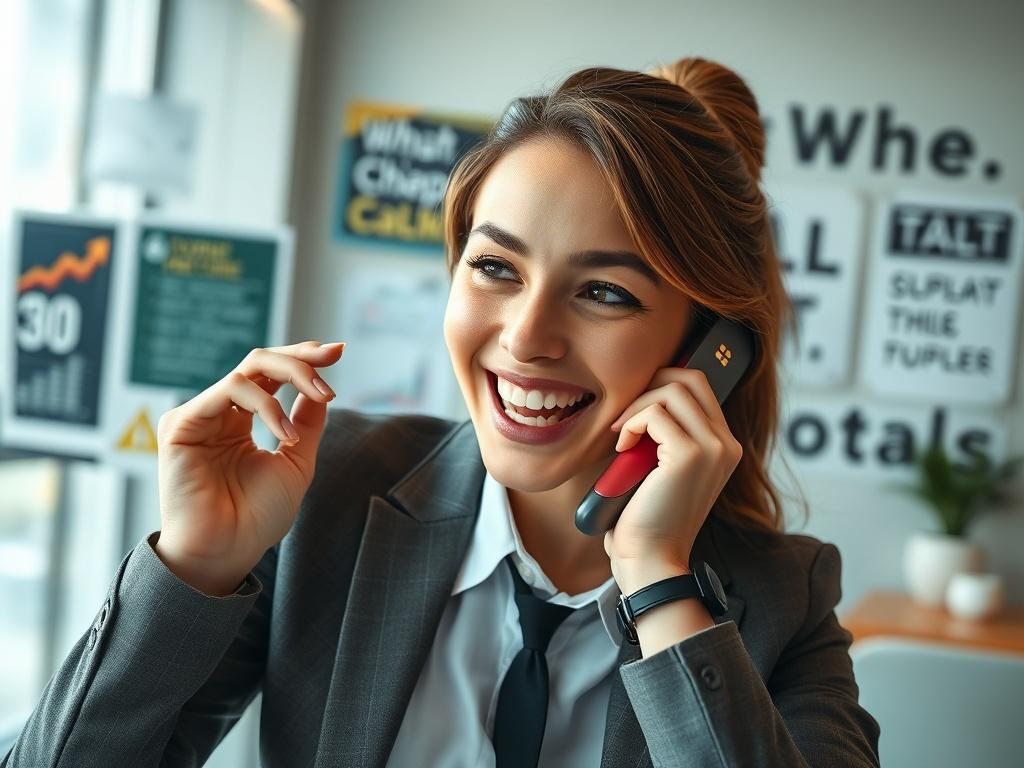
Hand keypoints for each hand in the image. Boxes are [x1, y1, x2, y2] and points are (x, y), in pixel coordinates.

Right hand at [155, 340, 344, 593]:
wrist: (226, 552)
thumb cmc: (257, 517)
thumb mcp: (296, 460)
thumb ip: (306, 421)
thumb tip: (322, 386)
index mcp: (241, 421)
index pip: (272, 376)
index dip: (304, 359)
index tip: (338, 351)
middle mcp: (219, 413)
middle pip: (261, 362)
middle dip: (302, 355)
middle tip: (335, 354)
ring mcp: (200, 415)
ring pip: (249, 367)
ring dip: (295, 376)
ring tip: (323, 400)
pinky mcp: (182, 423)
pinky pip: (231, 389)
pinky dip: (267, 405)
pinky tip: (286, 435)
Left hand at [602, 368, 741, 582]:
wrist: (651, 559)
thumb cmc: (648, 518)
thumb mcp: (661, 468)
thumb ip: (665, 436)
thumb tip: (642, 397)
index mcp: (724, 447)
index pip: (700, 388)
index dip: (662, 384)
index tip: (635, 406)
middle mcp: (727, 444)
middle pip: (690, 378)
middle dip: (650, 385)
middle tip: (625, 414)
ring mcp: (713, 448)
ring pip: (673, 390)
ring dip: (637, 406)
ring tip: (621, 434)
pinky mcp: (691, 455)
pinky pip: (655, 413)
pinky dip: (631, 423)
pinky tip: (621, 447)